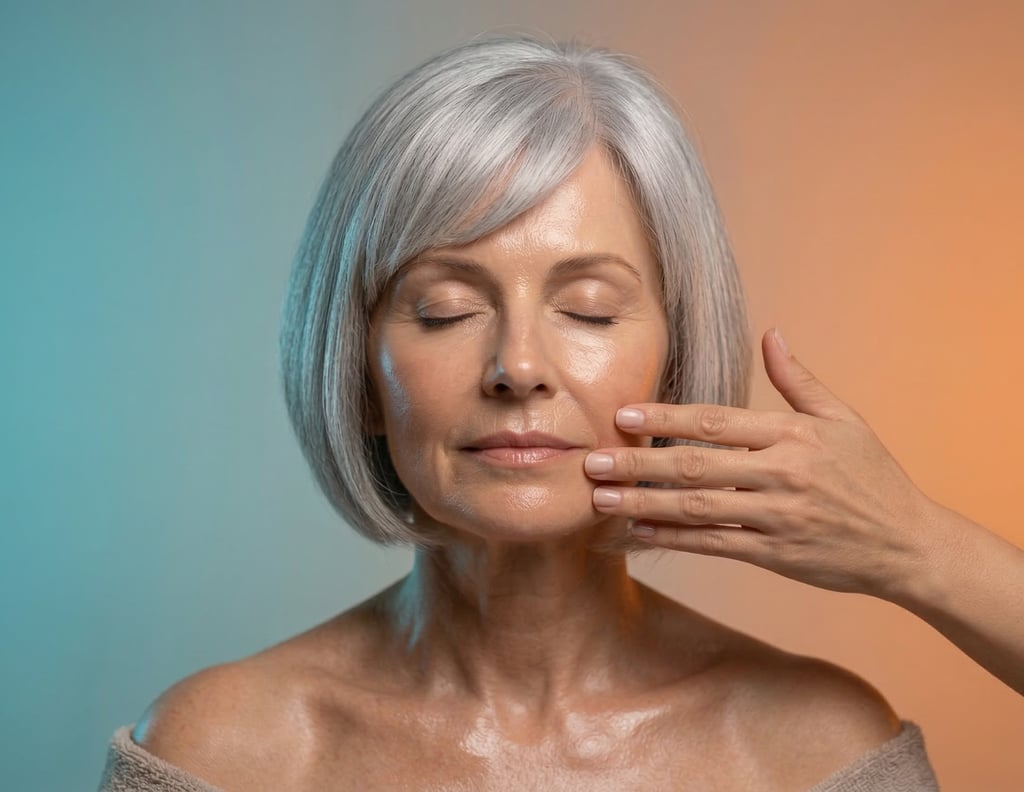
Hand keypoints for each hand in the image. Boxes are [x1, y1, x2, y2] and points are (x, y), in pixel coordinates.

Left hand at [586, 328, 939, 597]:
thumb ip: (799, 379)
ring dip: (644, 502)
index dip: (665, 417)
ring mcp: (776, 517)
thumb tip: (771, 334)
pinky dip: (673, 538)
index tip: (622, 414)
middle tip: (592, 460)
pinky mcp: (774, 554)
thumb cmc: (873, 476)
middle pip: (696, 465)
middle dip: (638, 462)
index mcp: (793, 434)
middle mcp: (782, 474)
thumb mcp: (844, 419)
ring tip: (601, 498)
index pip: (716, 421)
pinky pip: (714, 545)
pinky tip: (638, 531)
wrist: (909, 545)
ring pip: (698, 508)